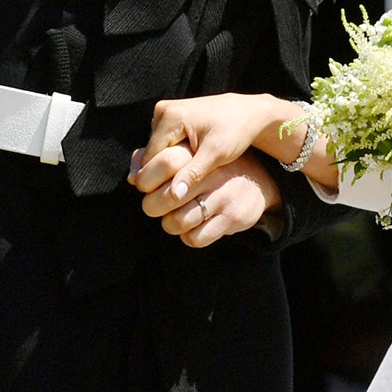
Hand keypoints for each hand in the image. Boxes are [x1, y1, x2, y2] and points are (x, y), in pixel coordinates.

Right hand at [131, 93, 302, 199]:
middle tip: (181, 188)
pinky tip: (187, 166)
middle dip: (163, 173)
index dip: (159, 180)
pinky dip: (173, 156)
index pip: (150, 159)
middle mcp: (162, 111)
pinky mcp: (171, 117)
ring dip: (168, 166)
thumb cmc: (236, 131)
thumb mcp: (217, 154)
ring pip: (156, 151)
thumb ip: (193, 173)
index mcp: (170, 116)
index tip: (175, 195)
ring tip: (186, 177)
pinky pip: (163, 144)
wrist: (249, 112)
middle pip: (151, 155)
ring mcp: (165, 112)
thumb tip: (174, 196)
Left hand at [140, 145, 282, 246]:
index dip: (146, 179)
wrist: (259, 182)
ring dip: (169, 224)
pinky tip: (192, 227)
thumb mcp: (192, 154)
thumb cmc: (212, 169)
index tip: (146, 186)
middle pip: (166, 197)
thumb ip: (159, 159)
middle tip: (155, 206)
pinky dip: (188, 237)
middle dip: (152, 206)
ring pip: (177, 221)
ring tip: (174, 217)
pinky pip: (195, 238)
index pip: (165, 162)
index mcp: (200, 154)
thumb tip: (132, 176)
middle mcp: (212, 173)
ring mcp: (223, 196)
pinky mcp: (231, 218)